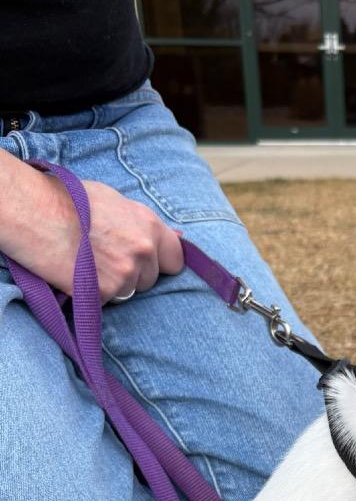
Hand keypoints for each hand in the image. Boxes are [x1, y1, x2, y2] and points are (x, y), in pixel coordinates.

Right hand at [0, 152, 183, 302]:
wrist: (32, 213)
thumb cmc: (68, 201)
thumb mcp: (114, 201)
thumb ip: (144, 223)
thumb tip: (177, 236)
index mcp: (149, 226)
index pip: (176, 260)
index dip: (161, 263)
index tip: (147, 263)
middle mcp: (143, 251)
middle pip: (151, 279)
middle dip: (134, 274)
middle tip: (104, 258)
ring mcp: (125, 273)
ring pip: (130, 291)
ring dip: (114, 284)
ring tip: (89, 263)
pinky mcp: (104, 292)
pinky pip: (107, 300)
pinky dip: (94, 292)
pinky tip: (77, 273)